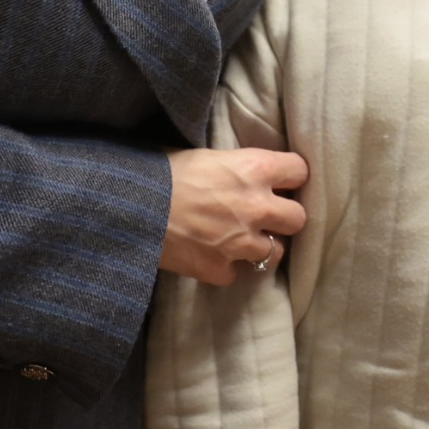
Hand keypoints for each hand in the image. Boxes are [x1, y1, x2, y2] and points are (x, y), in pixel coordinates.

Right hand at [157, 147, 307, 284]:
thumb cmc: (161, 170)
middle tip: (265, 216)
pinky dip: (224, 267)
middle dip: (283, 218)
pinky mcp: (219, 268)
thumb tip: (241, 172)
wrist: (129, 206)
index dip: (291, 177)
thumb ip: (234, 166)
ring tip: (239, 240)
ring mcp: (240, 242)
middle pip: (298, 219)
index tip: (282, 182)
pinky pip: (234, 274)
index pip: (300, 172)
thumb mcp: (205, 155)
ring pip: (274, 252)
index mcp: (254, 169)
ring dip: (259, 246)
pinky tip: (209, 255)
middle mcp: (256, 206)